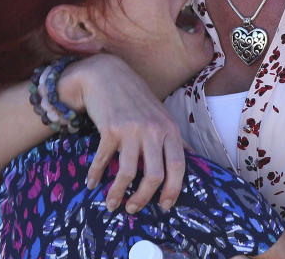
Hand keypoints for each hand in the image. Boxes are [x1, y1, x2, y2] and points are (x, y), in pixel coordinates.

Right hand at [59, 54, 185, 213]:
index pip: (178, 166)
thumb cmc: (136, 99)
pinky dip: (95, 175)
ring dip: (118, 193)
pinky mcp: (109, 129)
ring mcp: (131, 129)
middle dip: (144, 198)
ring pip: (127, 173)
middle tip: (134, 209)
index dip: (173, 190)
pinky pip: (102, 160)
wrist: (107, 75)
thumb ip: (173, 138)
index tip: (164, 206)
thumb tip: (193, 159)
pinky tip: (92, 183)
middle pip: (154, 175)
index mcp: (169, 129)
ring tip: (112, 204)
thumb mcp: (161, 115)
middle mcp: (153, 130)